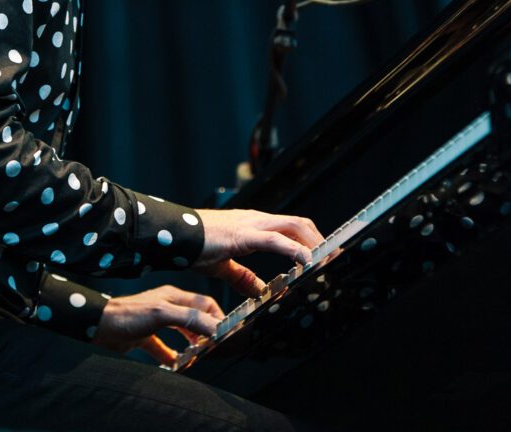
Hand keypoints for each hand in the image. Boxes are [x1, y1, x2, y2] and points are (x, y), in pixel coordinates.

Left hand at [93, 284, 224, 364]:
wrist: (98, 326)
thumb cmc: (127, 315)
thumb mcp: (162, 314)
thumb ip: (188, 318)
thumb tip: (212, 326)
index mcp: (173, 296)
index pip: (203, 303)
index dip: (216, 317)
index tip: (224, 333)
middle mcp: (166, 307)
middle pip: (194, 317)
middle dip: (205, 331)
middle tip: (212, 346)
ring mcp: (156, 321)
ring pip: (181, 332)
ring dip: (191, 343)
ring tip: (198, 355)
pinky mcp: (145, 336)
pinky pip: (163, 347)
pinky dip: (171, 355)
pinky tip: (175, 364)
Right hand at [194, 208, 324, 296]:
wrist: (175, 236)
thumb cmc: (195, 246)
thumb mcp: (223, 265)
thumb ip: (242, 277)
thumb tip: (258, 290)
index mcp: (254, 226)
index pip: (291, 227)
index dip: (311, 239)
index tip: (326, 255)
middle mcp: (257, 220)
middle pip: (299, 223)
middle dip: (320, 239)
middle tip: (335, 258)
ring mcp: (251, 224)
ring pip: (293, 226)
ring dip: (313, 242)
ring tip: (327, 259)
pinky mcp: (242, 234)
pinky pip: (274, 239)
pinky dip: (293, 248)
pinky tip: (305, 259)